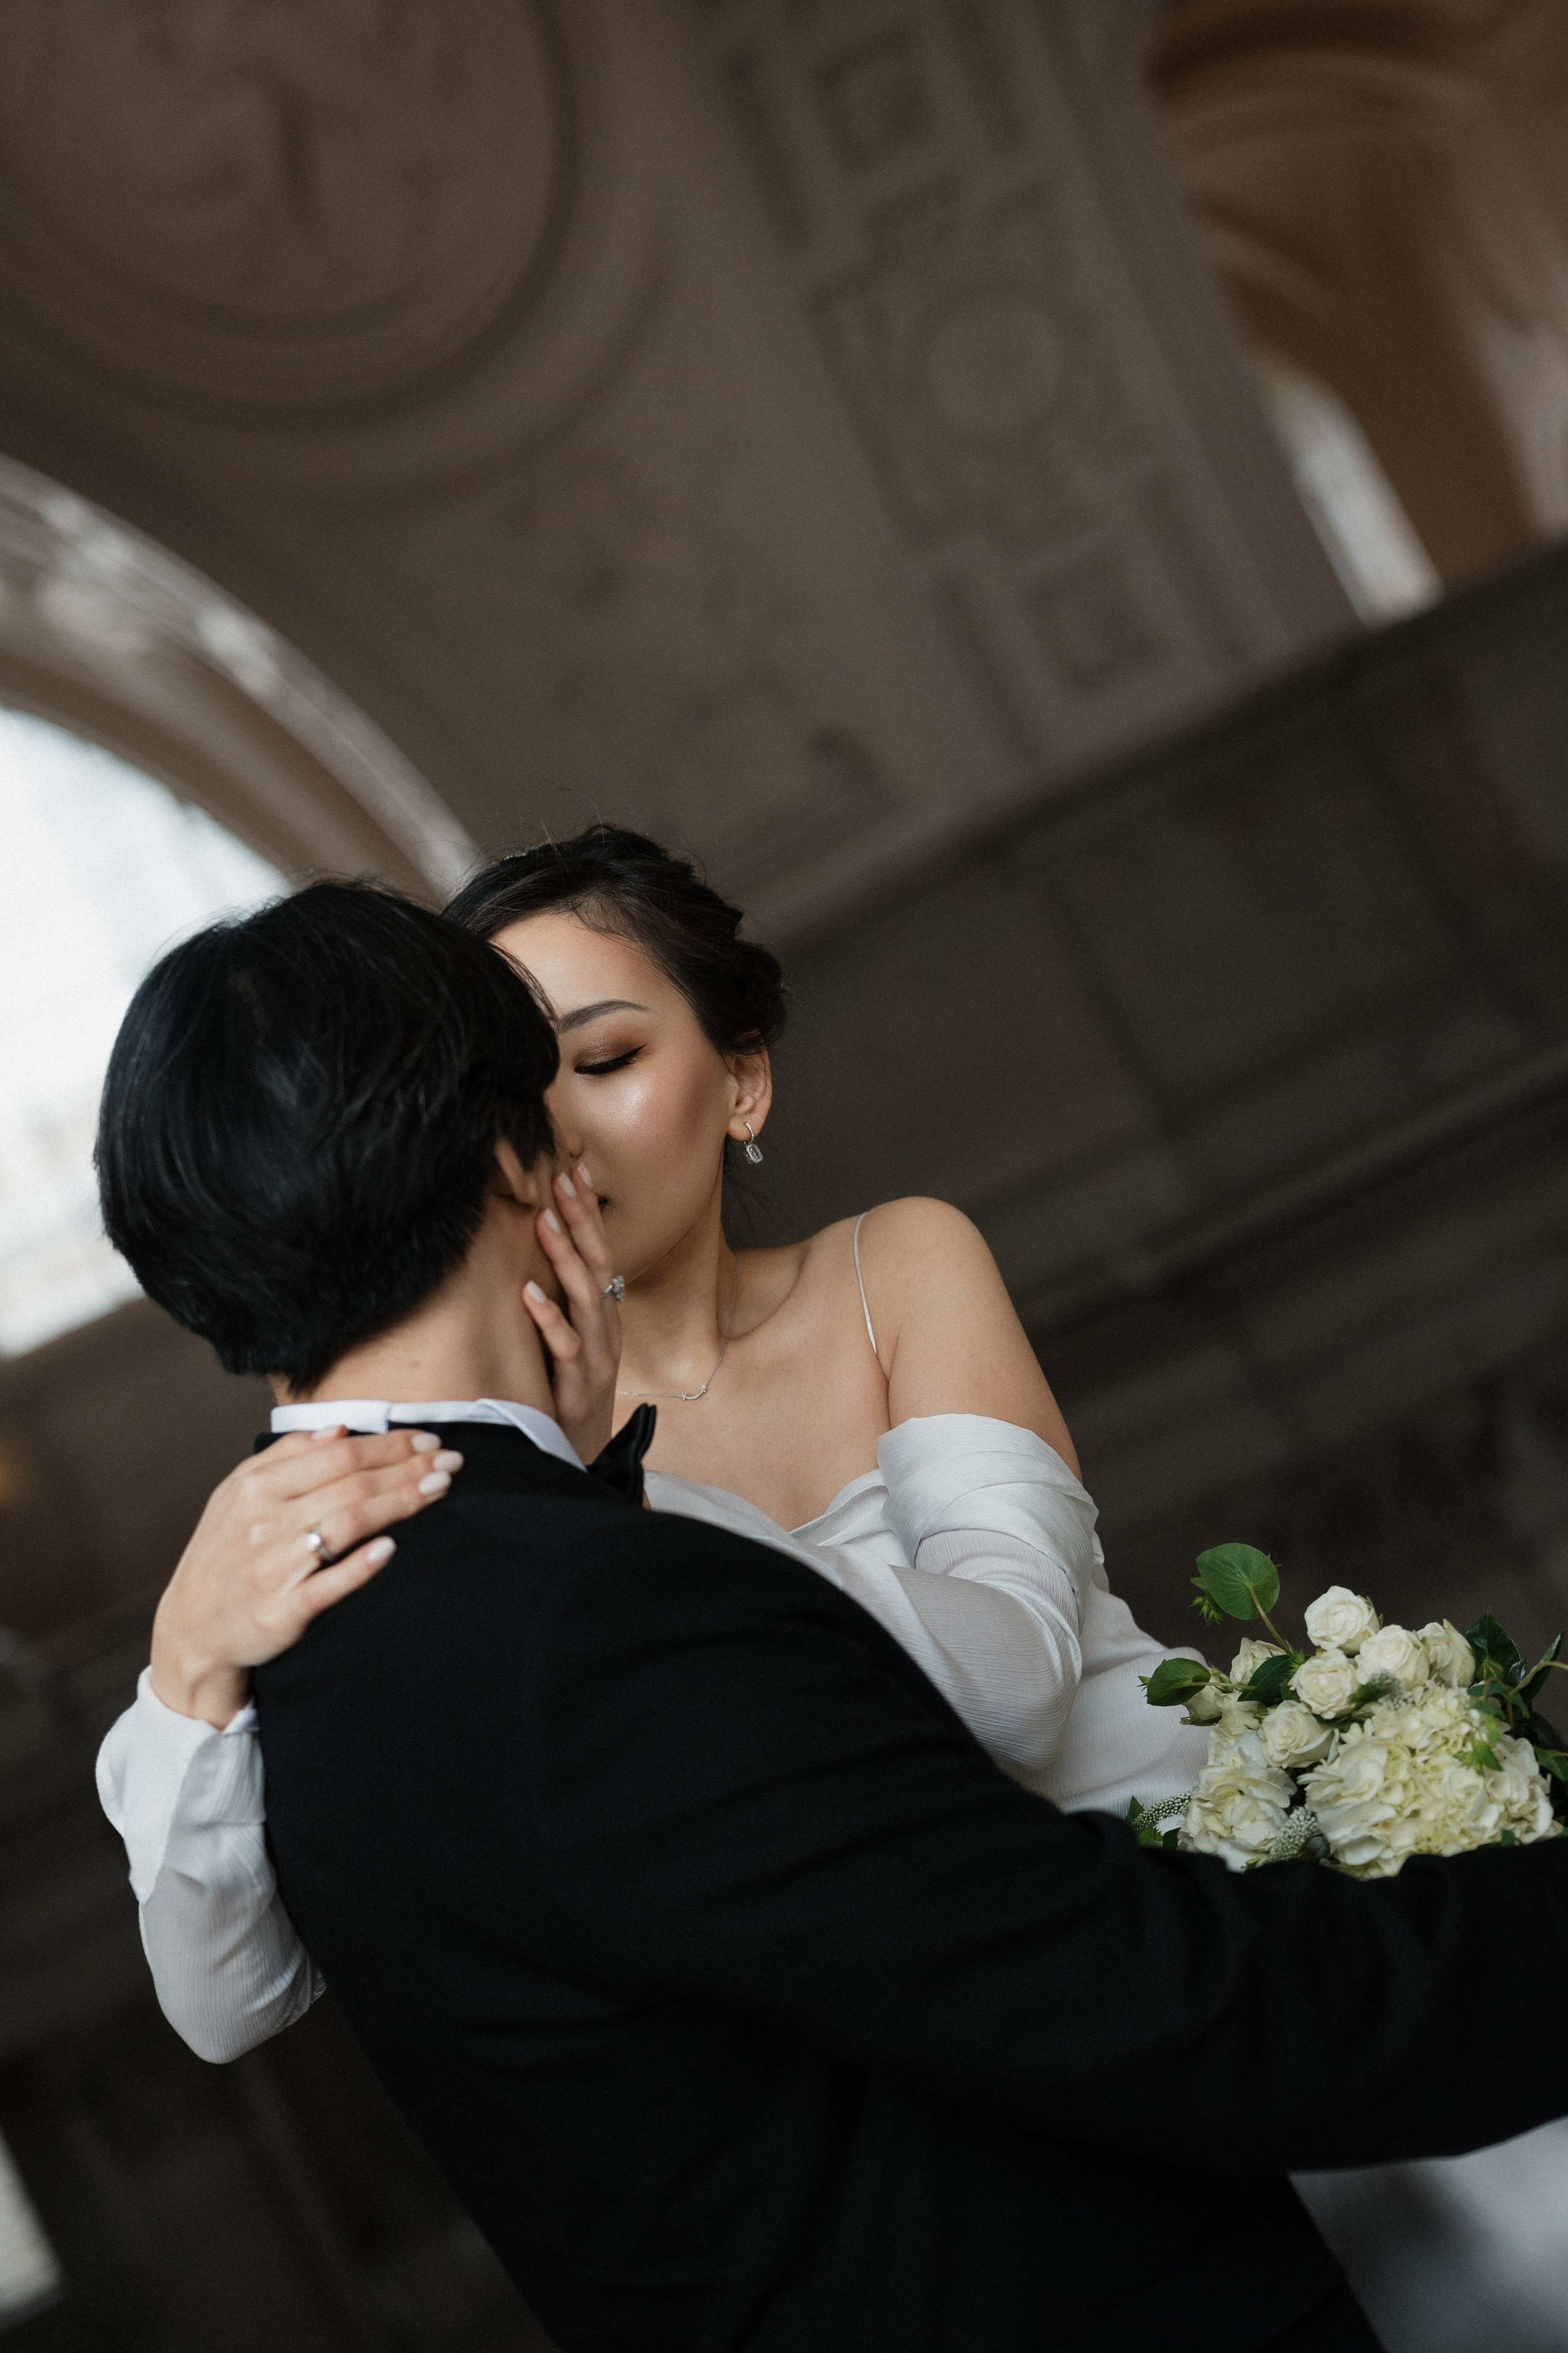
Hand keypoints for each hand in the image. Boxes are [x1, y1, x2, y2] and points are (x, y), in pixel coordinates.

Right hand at [149, 1428, 462, 1727]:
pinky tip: (390, 1549)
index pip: (338, 1455)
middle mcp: (265, 1522)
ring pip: (347, 1525)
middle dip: (408, 1468)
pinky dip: (359, 1566)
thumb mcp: (236, 1494)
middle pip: (351, 1485)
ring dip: (398, 1503)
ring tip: (440, 1489)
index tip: (429, 1439)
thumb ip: (285, 1456)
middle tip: (451, 1460)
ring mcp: (273, 1568)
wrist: (192, 1631)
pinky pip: (327, 1585)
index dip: (389, 1444)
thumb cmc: (222, 1555)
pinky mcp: (281, 1612)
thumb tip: (339, 1430)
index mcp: (256, 1487)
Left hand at [523, 1161, 622, 1462]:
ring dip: (567, 1258)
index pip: (599, 1254)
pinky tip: (529, 1293)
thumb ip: (560, 1305)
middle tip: (562, 1178)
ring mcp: (597, 1358)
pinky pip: (567, 1347)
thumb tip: (535, 1259)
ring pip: (586, 1299)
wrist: (579, 1459)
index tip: (573, 1172)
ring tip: (545, 1222)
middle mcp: (606, 1331)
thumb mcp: (569, 1344)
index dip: (588, 1215)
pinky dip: (549, 1319)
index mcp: (603, 1317)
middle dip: (582, 1221)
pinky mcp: (580, 1387)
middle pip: (598, 1266)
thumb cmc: (568, 1396)